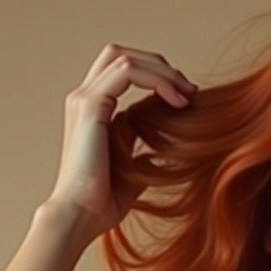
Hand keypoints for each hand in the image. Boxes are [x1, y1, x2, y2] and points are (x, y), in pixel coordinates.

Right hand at [45, 43, 196, 243]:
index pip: (122, 71)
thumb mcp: (134, 168)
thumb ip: (145, 148)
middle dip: (159, 66)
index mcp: (92, 109)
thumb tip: (170, 146)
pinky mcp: (89, 106)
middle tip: (189, 90)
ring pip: (125, 58)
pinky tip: (176, 102)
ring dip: (162, 71)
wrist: (80, 216)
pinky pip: (127, 72)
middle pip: (121, 54)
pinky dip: (156, 80)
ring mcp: (83, 99)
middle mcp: (84, 98)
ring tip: (187, 94)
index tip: (186, 97)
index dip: (156, 76)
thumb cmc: (103, 201)